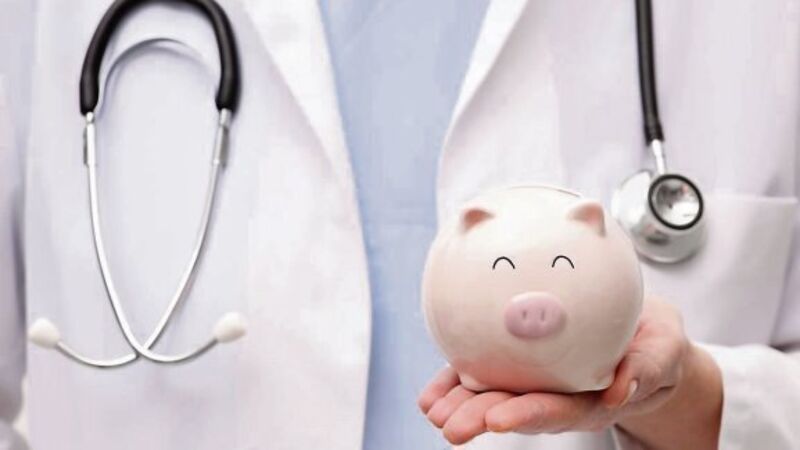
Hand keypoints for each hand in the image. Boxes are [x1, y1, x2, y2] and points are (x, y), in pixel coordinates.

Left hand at [418, 297, 719, 446]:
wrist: (642, 335)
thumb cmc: (655, 341)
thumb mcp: (664, 348)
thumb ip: (648, 367)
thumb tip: (624, 388)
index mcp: (592, 398)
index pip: (558, 410)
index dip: (528, 415)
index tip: (498, 420)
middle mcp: (558, 395)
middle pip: (517, 409)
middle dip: (481, 418)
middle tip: (451, 426)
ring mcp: (535, 381)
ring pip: (494, 396)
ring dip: (461, 406)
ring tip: (433, 412)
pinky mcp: (519, 365)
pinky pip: (484, 376)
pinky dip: (456, 385)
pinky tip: (430, 397)